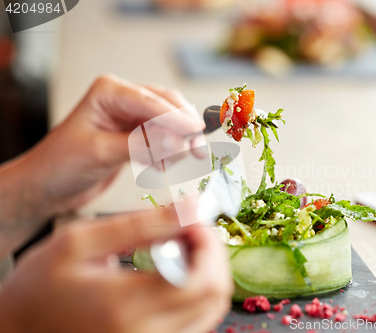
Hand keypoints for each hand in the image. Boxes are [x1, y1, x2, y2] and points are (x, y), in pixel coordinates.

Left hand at [0, 75, 204, 254]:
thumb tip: (178, 141)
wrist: (46, 188)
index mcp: (109, 91)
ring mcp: (131, 117)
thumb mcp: (100, 153)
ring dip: (174, 145)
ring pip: (170, 124)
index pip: (152, 101)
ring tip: (162, 165)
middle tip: (198, 151)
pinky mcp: (136, 135)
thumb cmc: (60, 165)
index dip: (177, 118)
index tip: (197, 134)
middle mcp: (123, 99)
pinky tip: (156, 167)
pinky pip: (164, 140)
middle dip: (183, 129)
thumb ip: (141, 145)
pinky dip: (166, 154)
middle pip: (168, 106)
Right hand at [0, 201, 232, 332]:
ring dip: (207, 270)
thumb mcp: (81, 242)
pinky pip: (197, 319)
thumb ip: (142, 224)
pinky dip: (197, 290)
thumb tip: (191, 207)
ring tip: (180, 246)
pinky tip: (175, 269)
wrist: (20, 327)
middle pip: (215, 295)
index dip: (209, 243)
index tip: (192, 219)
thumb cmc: (40, 285)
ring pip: (211, 308)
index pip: (203, 279)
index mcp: (126, 307)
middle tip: (189, 229)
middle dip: (212, 253)